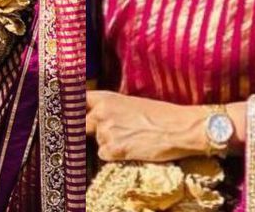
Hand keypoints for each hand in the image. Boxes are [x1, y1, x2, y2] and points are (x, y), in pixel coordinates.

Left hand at [86, 91, 207, 162]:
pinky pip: (104, 155)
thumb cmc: (162, 114)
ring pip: (96, 141)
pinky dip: (114, 155)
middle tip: (114, 132)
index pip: (76, 101)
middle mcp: (101, 113)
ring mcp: (106, 132)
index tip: (74, 115)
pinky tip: (131, 149)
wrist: (180, 128)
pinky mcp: (114, 150)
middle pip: (81, 125)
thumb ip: (111, 108)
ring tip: (131, 139)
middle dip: (91, 130)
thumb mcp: (132, 103)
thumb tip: (97, 116)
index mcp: (106, 98)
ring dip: (108, 143)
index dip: (74, 109)